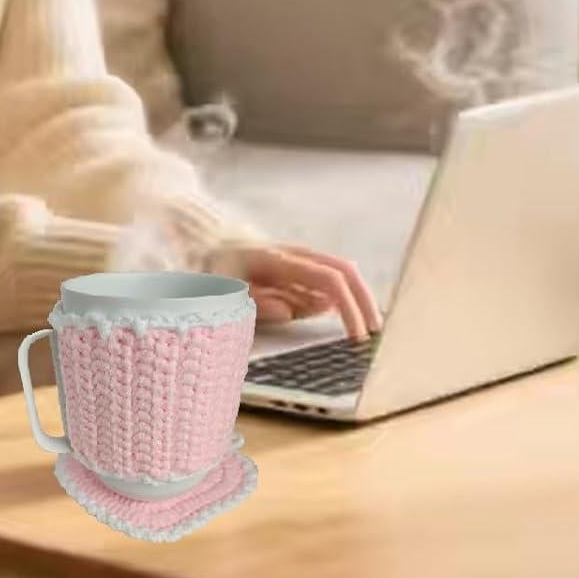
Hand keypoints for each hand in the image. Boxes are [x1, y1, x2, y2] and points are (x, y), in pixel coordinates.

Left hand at [211, 242, 384, 340]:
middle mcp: (295, 255)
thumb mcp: (224, 287)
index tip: (357, 337)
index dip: (349, 308)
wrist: (202, 240)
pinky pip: (325, 281)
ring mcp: (297, 260)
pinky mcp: (296, 268)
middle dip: (365, 301)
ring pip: (340, 274)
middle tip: (376, 334)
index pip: (330, 280)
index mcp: (281, 259)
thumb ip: (255, 300)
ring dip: (357, 299)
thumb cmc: (212, 267)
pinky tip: (347, 318)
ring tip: (369, 330)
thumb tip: (290, 311)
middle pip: (345, 272)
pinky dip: (341, 299)